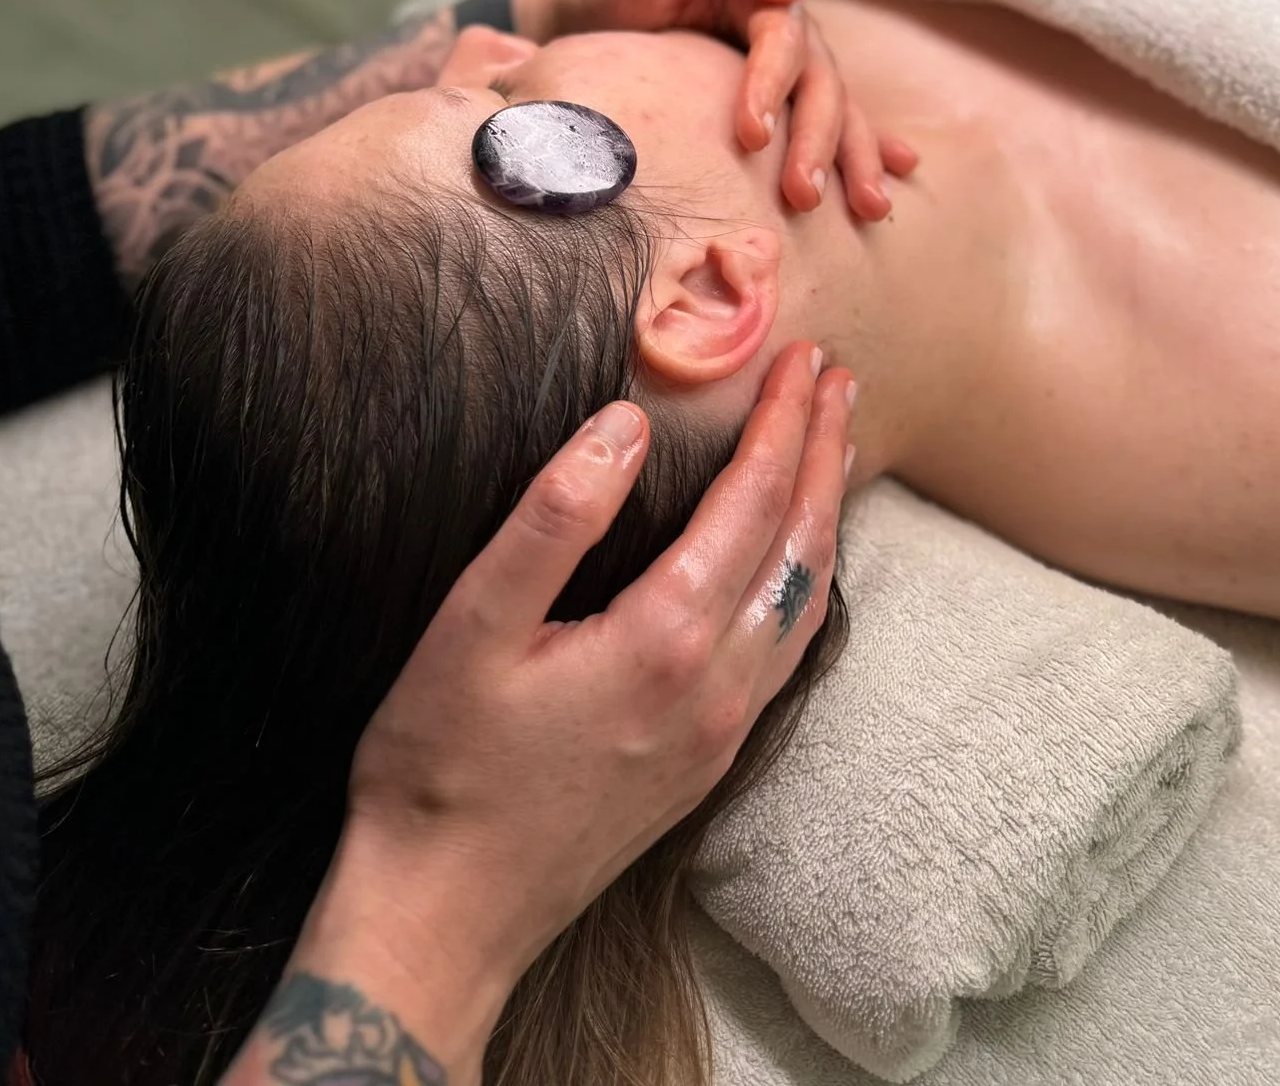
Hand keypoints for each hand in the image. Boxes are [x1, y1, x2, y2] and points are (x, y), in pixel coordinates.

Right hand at [334, 341, 852, 1011]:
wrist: (444, 920)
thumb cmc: (441, 768)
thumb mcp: (471, 626)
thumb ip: (554, 517)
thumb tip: (625, 426)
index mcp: (663, 639)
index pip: (750, 504)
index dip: (780, 425)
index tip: (803, 359)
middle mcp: (715, 687)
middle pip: (799, 547)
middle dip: (821, 455)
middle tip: (838, 379)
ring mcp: (720, 733)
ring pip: (807, 603)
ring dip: (825, 515)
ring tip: (833, 450)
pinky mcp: (708, 765)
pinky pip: (788, 652)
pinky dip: (807, 581)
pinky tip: (795, 562)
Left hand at [512, 0, 916, 219]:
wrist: (596, 19)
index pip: (783, 43)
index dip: (772, 87)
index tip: (752, 138)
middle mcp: (790, 32)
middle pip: (820, 84)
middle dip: (819, 141)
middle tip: (804, 196)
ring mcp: (791, 69)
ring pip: (836, 111)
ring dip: (855, 159)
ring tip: (870, 208)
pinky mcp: (783, 100)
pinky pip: (830, 125)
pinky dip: (866, 150)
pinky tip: (888, 182)